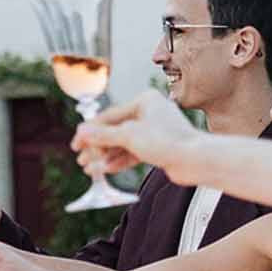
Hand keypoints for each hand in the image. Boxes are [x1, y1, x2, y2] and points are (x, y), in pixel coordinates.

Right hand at [72, 90, 201, 183]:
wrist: (195, 160)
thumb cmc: (168, 141)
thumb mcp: (129, 136)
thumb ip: (103, 135)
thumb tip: (82, 131)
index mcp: (144, 100)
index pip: (110, 116)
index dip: (90, 131)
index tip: (77, 143)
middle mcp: (149, 112)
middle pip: (115, 130)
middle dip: (98, 147)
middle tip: (83, 159)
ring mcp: (154, 130)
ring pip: (124, 143)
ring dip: (106, 156)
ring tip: (91, 169)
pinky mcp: (158, 146)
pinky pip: (133, 152)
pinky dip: (120, 160)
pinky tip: (106, 170)